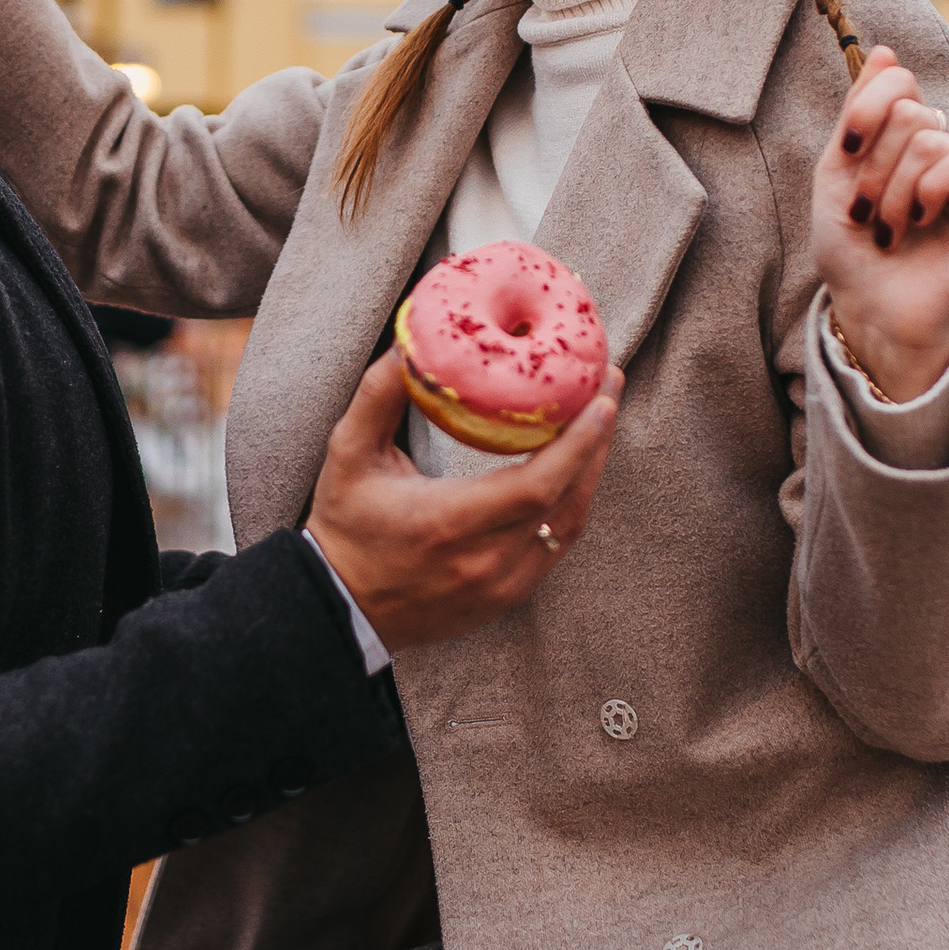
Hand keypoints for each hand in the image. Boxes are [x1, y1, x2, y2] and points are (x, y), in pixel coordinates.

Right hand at [305, 350, 621, 652]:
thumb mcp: (348, 455)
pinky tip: (578, 465)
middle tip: (608, 387)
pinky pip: (557, 544)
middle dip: (596, 440)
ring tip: (601, 419)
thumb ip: (378, 395)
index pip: (538, 485)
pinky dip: (572, 501)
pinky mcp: (507, 597)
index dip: (579, 442)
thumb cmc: (345, 526)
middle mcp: (484, 561)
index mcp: (448, 523)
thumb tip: (410, 341)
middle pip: (567, 499)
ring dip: (592, 470)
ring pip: (570, 523)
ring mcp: (501, 586)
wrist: (340, 607)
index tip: (600, 398)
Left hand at [811, 49, 948, 397]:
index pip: (899, 81)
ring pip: (929, 138)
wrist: (872, 306)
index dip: (867, 108)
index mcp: (905, 134)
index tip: (846, 151)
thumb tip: (888, 51)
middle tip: (868, 214)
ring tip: (890, 230)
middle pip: (909, 112)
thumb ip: (860, 112)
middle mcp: (943, 144)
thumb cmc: (852, 247)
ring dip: (894, 191)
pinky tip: (923, 223)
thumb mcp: (838, 171)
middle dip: (875, 168)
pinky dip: (929, 192)